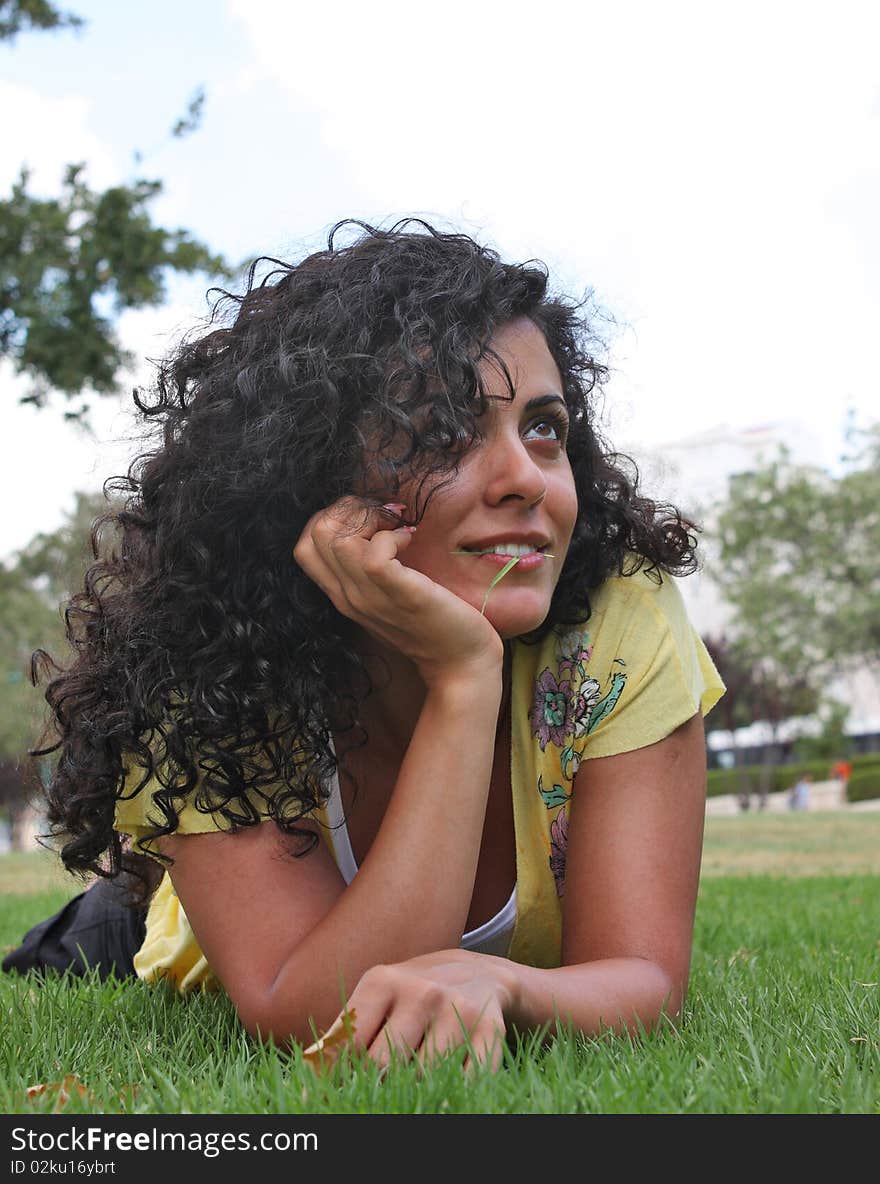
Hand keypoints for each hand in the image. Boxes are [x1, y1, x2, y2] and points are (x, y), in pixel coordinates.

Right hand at [293, 498, 503, 684]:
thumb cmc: (433, 622)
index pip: (304, 547)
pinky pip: (374, 554)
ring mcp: (371, 597)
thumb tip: (375, 525)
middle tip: (383, 516)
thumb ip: (371, 568)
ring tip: (396, 526)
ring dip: (368, 518)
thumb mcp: (389, 594)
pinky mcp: (400, 595)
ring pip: (336, 539)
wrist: (460, 664)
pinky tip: (410, 541)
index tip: (367, 519)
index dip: (330, 518)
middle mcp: (349, 596)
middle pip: (315, 534)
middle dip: (348, 509)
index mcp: (343, 595)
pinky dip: (391, 536)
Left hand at [302, 949, 514, 1072]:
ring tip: (414, 1077)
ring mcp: (457, 1009)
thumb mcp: (375, 1001)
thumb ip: (341, 1038)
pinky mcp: (490, 1029)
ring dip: (416, 1086)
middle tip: (383, 1083)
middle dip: (378, 1083)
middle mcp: (421, 990)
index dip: (338, 1077)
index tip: (338, 1091)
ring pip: (423, 1076)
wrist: (481, 973)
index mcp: (382, 981)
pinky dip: (453, 1091)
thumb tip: (304, 1084)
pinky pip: (465, 1080)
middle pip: (383, 1065)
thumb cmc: (412, 996)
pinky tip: (446, 1082)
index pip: (349, 1045)